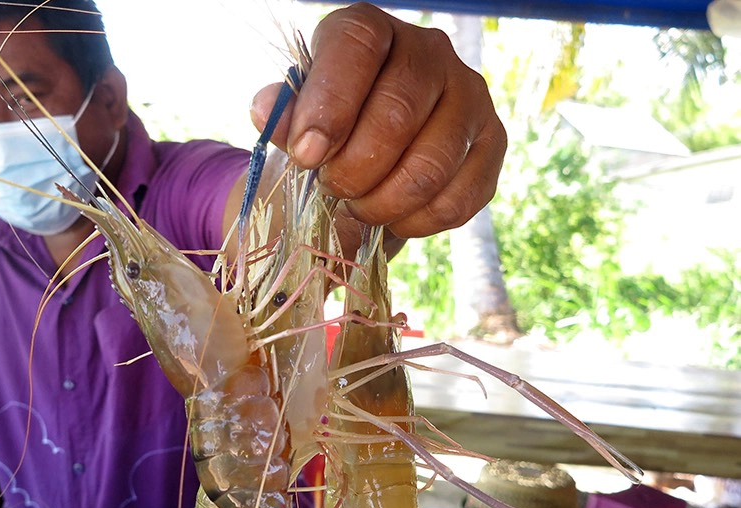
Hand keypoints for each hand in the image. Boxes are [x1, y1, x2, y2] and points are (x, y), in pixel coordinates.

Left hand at [250, 3, 506, 237]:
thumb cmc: (329, 132)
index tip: (307, 155)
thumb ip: (284, 117)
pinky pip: (457, 198)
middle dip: (354, 168)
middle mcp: (429, 51)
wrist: (368, 159)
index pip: (357, 45)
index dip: (330, 104)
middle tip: (332, 188)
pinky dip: (417, 222)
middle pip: (397, 112)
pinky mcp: (492, 144)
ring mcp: (469, 96)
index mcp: (371, 31)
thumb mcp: (297, 121)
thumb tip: (268, 110)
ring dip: (384, 202)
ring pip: (431, 163)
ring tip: (359, 207)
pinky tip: (393, 217)